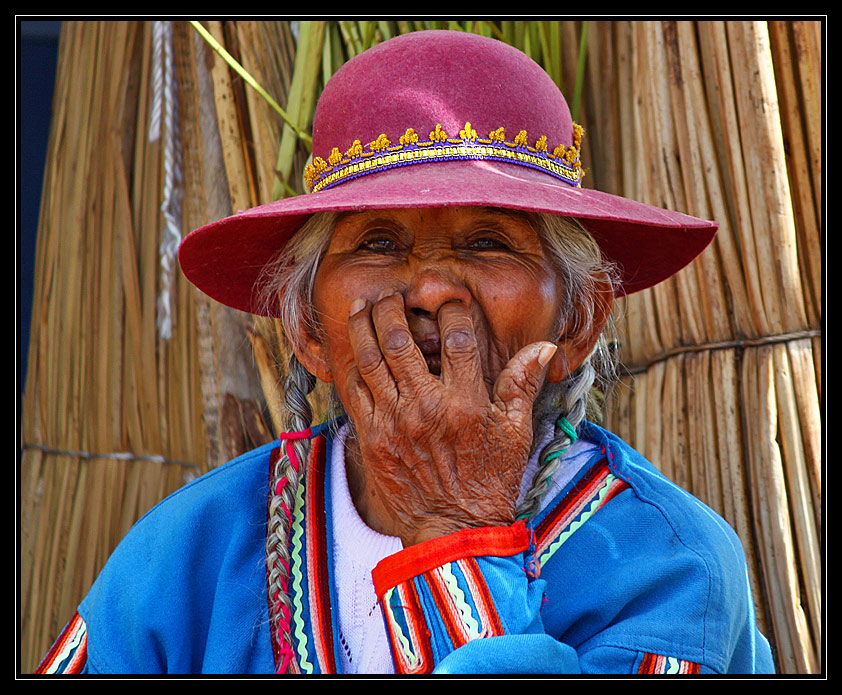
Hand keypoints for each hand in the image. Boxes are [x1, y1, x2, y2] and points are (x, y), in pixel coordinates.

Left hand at [342, 290, 556, 545]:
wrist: (452, 531)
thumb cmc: (488, 482)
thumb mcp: (515, 433)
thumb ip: (521, 385)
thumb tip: (543, 347)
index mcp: (465, 402)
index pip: (457, 338)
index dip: (452, 310)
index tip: (450, 302)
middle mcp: (425, 407)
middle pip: (399, 340)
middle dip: (391, 309)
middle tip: (391, 296)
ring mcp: (393, 422)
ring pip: (369, 360)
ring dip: (362, 327)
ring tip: (361, 308)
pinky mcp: (372, 438)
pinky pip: (355, 392)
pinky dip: (352, 366)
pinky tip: (354, 351)